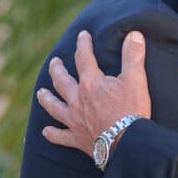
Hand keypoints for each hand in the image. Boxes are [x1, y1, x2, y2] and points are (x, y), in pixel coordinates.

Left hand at [37, 30, 151, 153]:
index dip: (83, 44)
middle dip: (57, 69)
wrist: (126, 143)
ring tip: (41, 93)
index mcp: (90, 83)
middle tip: (54, 62)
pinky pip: (60, 136)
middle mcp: (77, 100)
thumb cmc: (131, 111)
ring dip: (46, 99)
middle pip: (61, 81)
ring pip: (54, 107)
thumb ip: (133, 56)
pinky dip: (52, 134)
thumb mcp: (136, 80)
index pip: (84, 58)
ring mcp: (74, 120)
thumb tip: (134, 34)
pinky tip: (45, 132)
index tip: (82, 35)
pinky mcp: (76, 139)